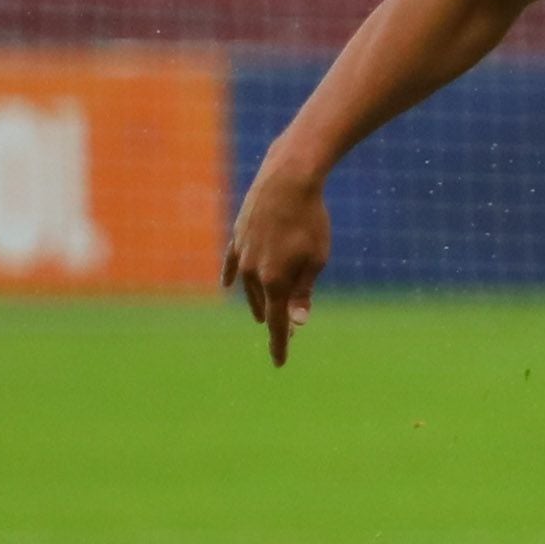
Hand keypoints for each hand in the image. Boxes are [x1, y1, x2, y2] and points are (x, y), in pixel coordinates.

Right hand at [223, 161, 331, 366]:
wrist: (288, 180)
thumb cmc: (311, 220)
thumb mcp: (317, 259)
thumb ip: (304, 292)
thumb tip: (297, 322)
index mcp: (275, 281)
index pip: (278, 322)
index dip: (280, 344)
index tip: (280, 363)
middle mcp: (253, 271)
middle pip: (265, 304)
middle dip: (275, 320)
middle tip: (287, 335)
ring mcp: (242, 253)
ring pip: (250, 286)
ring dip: (259, 300)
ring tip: (264, 314)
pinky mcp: (238, 235)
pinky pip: (232, 263)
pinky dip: (232, 276)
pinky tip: (228, 285)